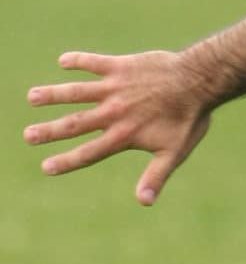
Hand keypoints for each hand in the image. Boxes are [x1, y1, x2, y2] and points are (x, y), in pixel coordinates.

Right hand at [24, 50, 213, 206]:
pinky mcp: (120, 67)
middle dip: (49, 130)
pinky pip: (93, 62)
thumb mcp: (174, 152)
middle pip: (74, 124)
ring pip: (75, 91)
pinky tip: (63, 61)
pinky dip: (78, 61)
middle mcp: (114, 112)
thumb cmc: (189, 119)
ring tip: (32, 97)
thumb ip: (156, 176)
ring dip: (53, 94)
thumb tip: (144, 202)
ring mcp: (115, 88)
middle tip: (28, 135)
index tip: (46, 167)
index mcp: (124, 135)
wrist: (200, 82)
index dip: (67, 161)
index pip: (89, 153)